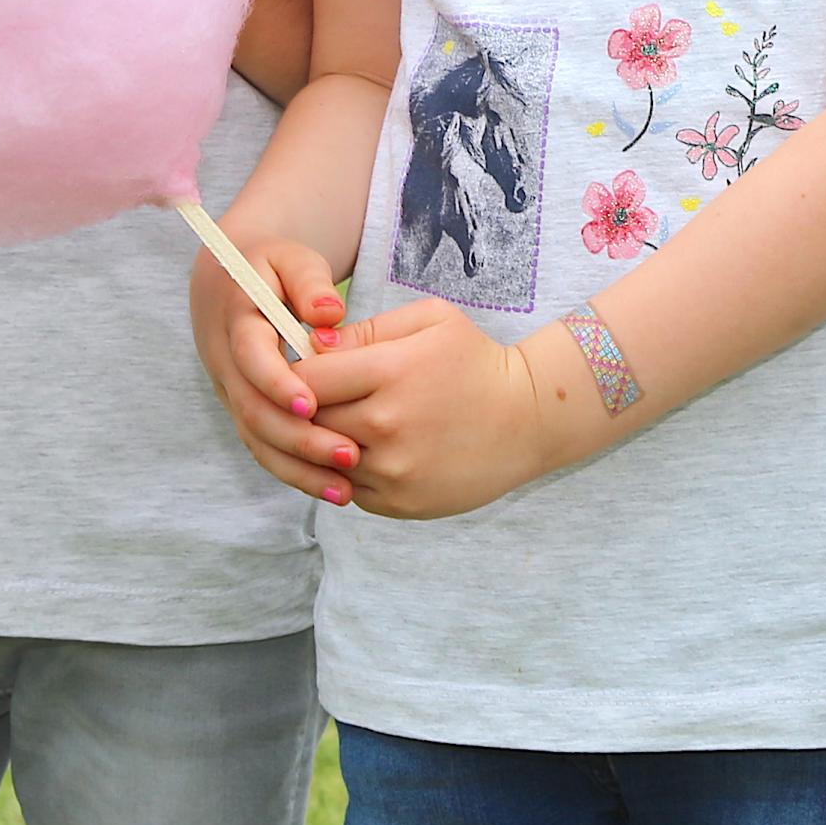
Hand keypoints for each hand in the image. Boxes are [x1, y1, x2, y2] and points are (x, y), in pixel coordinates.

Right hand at [189, 238, 356, 504]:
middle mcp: (227, 365)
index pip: (250, 358)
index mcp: (236, 321)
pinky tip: (335, 489)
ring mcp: (232, 393)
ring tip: (346, 490)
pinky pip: (265, 449)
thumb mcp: (291, 258)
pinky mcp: (246, 412)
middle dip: (299, 439)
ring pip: (257, 440)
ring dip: (298, 469)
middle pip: (253, 412)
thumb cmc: (273, 267)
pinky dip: (295, 472)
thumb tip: (330, 315)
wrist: (231, 282)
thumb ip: (310, 282)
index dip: (276, 383)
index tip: (311, 405)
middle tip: (350, 455)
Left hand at [299, 300, 581, 519]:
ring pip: (321, 459)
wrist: (529, 419)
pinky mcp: (399, 502)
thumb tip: (311, 345)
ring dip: (322, 444)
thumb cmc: (476, 361)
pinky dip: (346, 472)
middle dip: (304, 410)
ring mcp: (393, 470)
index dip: (296, 373)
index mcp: (391, 371)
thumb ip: (367, 328)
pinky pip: (346, 488)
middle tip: (321, 398)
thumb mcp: (431, 321)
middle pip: (307, 422)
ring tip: (346, 423)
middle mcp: (386, 425)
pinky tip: (370, 451)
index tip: (309, 371)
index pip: (305, 378)